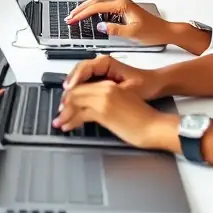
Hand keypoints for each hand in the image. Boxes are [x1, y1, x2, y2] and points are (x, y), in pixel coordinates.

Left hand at [53, 80, 174, 149]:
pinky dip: (70, 121)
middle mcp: (105, 89)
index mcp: (110, 85)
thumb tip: (91, 110)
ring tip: (59, 122)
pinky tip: (67, 126)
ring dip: (64, 114)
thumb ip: (106, 102)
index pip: (83, 86)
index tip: (65, 104)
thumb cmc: (143, 118)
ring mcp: (103, 99)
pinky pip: (79, 115)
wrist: (154, 126)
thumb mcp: (122, 103)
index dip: (71, 96)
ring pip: (75, 103)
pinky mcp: (102, 112)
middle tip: (59, 114)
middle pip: (76, 93)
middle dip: (64, 104)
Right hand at [63, 53, 158, 97]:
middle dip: (70, 86)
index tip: (69, 90)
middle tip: (63, 101)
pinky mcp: (101, 78)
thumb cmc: (145, 84)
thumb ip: (110, 91)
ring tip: (66, 103)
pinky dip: (79, 92)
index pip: (83, 68)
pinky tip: (76, 102)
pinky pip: (85, 83)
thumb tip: (93, 96)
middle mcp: (100, 64)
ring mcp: (100, 71)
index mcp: (106, 62)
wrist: (156, 85)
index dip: (74, 80)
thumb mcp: (128, 89)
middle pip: (78, 72)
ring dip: (73, 90)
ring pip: (80, 78)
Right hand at [66, 0, 167, 45]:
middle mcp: (121, 1)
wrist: (166, 31)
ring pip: (98, 4)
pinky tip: (89, 16)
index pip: (97, 7)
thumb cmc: (153, 31)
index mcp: (122, 4)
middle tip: (69, 17)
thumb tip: (101, 26)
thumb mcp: (132, 33)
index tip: (73, 19)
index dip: (83, 13)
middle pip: (95, 2)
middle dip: (80, 9)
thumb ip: (115, 29)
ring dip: (86, 10)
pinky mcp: (123, 9)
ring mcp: (122, 4)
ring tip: (75, 16)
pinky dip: (93, 11)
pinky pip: (104, 8)